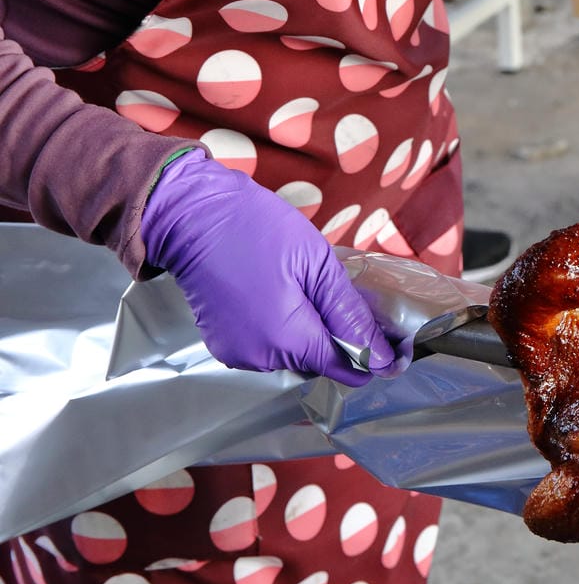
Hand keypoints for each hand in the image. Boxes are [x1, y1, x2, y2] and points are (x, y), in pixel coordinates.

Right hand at [141, 149, 403, 384]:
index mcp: (287, 340)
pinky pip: (267, 348)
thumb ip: (350, 316)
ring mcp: (237, 354)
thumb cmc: (257, 229)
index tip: (383, 335)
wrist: (190, 215)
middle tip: (331, 292)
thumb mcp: (317, 264)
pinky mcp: (223, 345)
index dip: (369, 354)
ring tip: (298, 289)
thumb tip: (383, 360)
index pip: (344, 368)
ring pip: (294, 356)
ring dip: (306, 332)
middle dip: (334, 336)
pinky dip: (279, 329)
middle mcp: (261, 358)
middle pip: (318, 363)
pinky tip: (275, 296)